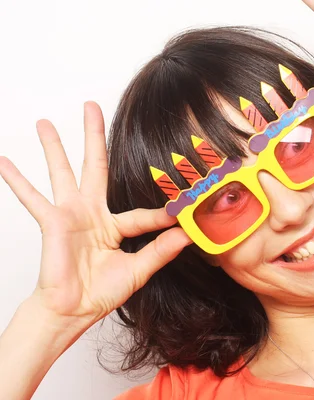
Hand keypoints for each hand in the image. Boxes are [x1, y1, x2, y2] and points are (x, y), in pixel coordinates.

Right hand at [0, 102, 190, 328]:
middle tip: (92, 107)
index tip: (182, 206)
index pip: (143, 212)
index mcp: (115, 225)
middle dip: (94, 136)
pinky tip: (4, 161)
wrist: (72, 310)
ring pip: (63, 171)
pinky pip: (32, 198)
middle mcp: (92, 213)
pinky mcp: (52, 222)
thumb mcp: (137, 270)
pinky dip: (17, 180)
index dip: (162, 212)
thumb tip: (187, 235)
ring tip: (45, 122)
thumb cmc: (100, 292)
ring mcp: (70, 214)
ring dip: (54, 147)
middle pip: (96, 165)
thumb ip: (160, 251)